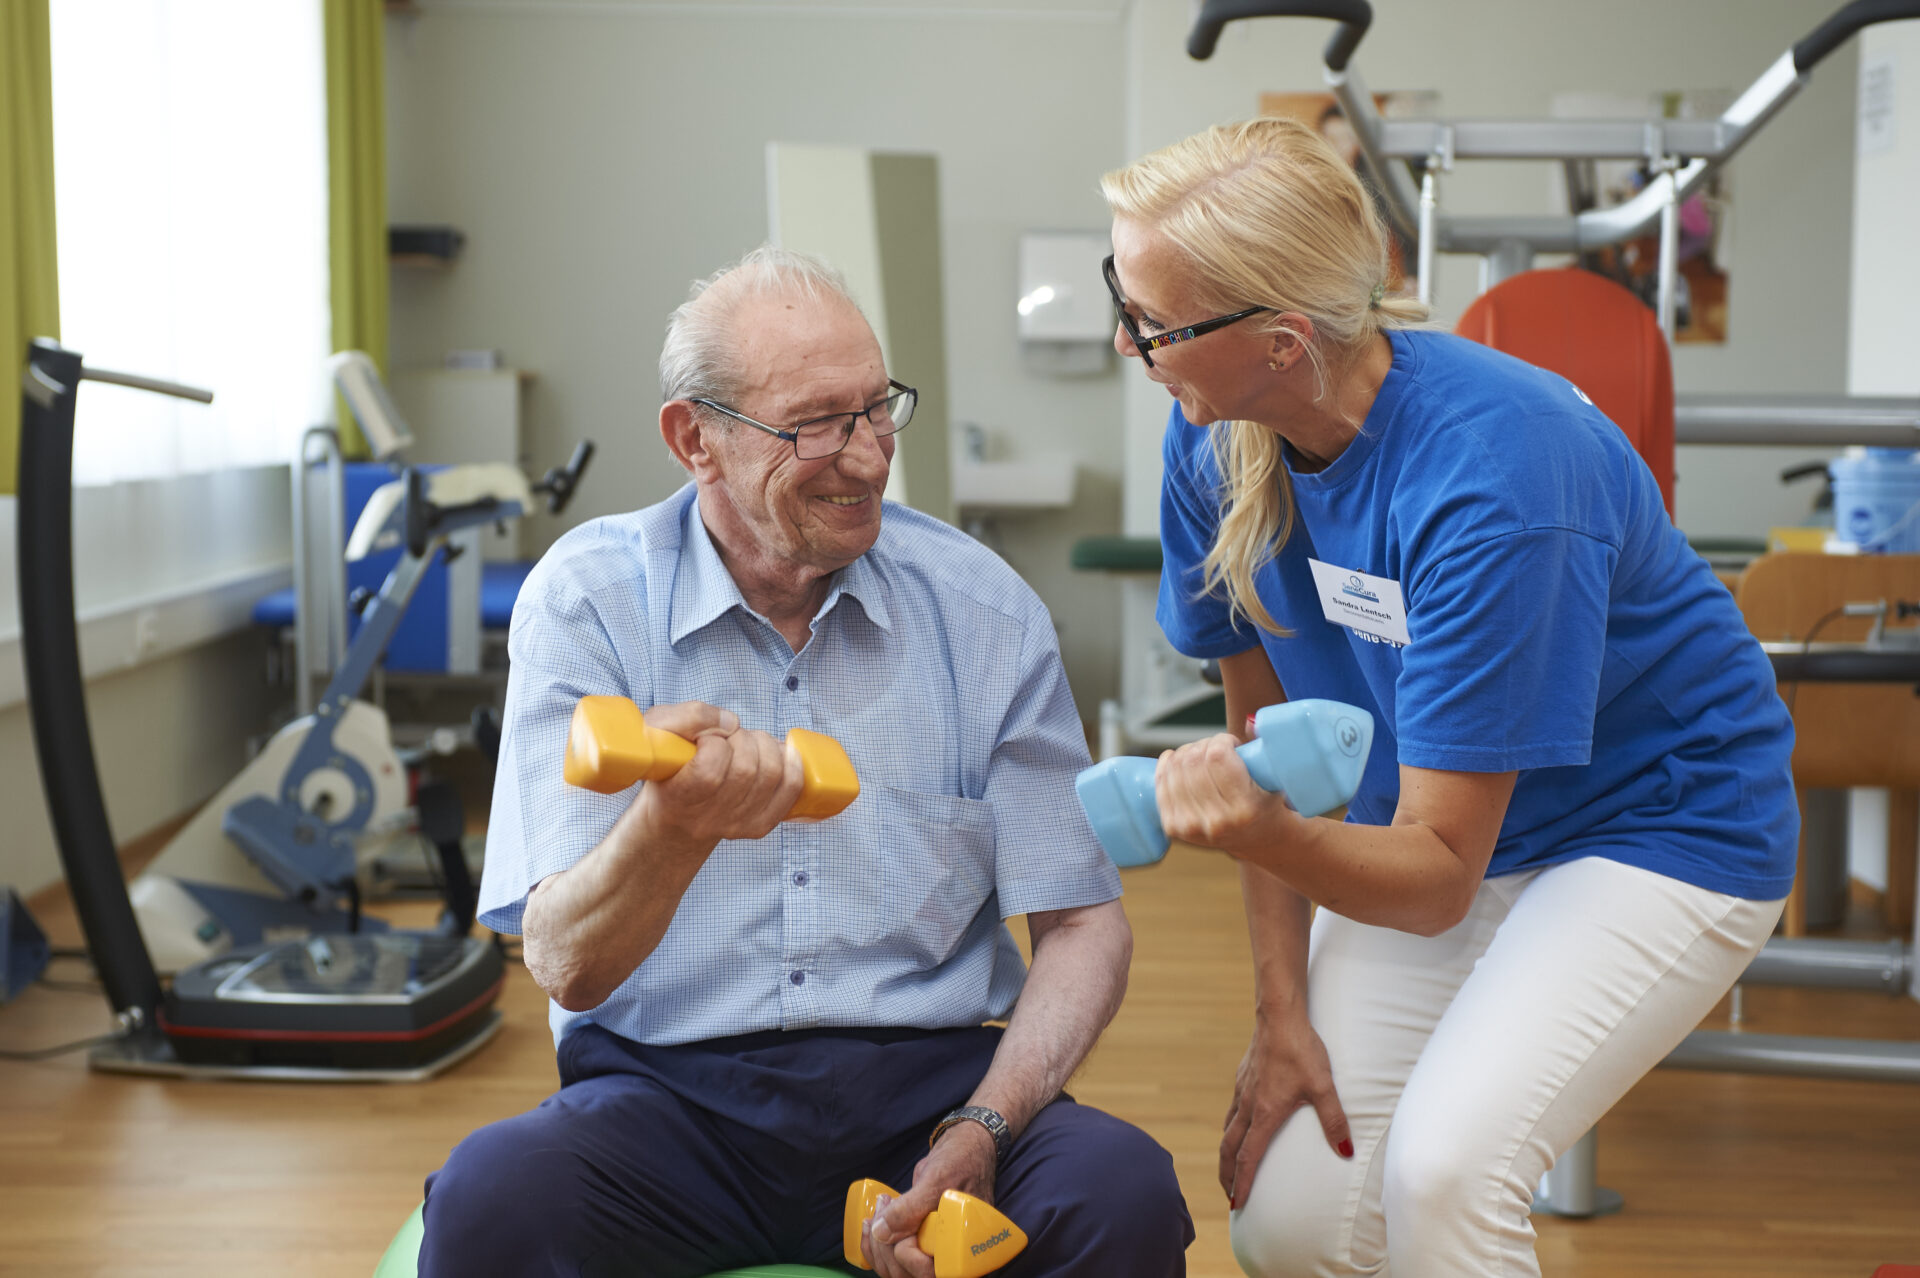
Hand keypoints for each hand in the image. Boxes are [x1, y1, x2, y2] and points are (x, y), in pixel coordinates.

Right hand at [622, 702, 804, 853]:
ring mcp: (737, 824)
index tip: (705, 736)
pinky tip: (776, 752)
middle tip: (728, 737)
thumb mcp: (656, 731)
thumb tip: (730, 722)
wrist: (674, 816)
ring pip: (772, 773)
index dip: (714, 741)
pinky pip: (791, 787)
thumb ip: (687, 717)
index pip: (710, 768)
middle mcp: (709, 818)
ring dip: (764, 745)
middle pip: (746, 768)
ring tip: (748, 743)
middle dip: (742, 738)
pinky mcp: (761, 824)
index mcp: (678, 796)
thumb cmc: (666, 767)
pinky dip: (790, 761)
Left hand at [863, 1120, 997, 1277]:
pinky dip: (876, 1245)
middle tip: (883, 1210)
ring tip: (879, 1210)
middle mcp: (951, 1257)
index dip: (908, 1255)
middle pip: (908, 1275)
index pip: (929, 1274)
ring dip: (878, 1245)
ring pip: (896, 1270)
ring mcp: (934, 1251)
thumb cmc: (963, 1161)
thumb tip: (882, 1233)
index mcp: (965, 1250)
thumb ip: (911, 1208)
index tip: (900, 1223)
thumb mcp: (937, 1180)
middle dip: (886, 1246)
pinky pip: (894, 1258)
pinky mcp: (920, 1243)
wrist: (967, 1148)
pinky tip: (872, 1222)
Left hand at [1154, 733, 1304, 863]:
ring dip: (1187, 752)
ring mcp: (1191, 826)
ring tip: (1201, 757)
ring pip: (1176, 768)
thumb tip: (1250, 721)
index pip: (1218, 756)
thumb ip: (1264, 750)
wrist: (1256, 839)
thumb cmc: (1265, 803)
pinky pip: (1161, 783)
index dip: (1222, 740)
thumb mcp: (1275, 779)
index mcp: (1245, 808)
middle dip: (1204, 745)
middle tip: (1216, 750)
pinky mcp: (1173, 827)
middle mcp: (1216, 821)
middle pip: (1194, 760)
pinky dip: (1167, 764)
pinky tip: (1176, 759)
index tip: (1230, 744)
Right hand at [1220, 1005, 1350, 1209]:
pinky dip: (1231, 1127)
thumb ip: (1334, 1120)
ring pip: (1227, 1128)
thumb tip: (1346, 1152)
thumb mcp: (1323, 1086)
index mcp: (1264, 1113)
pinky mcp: (1243, 1076)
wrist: (1279, 1016)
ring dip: (1227, 1151)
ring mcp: (1242, 1090)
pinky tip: (1239, 1124)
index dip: (1242, 1183)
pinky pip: (1232, 1109)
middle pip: (1228, 1147)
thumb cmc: (1301, 1050)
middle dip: (1226, 1174)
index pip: (1248, 1157)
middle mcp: (1248, 1105)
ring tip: (1229, 1166)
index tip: (1236, 1203)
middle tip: (1228, 1194)